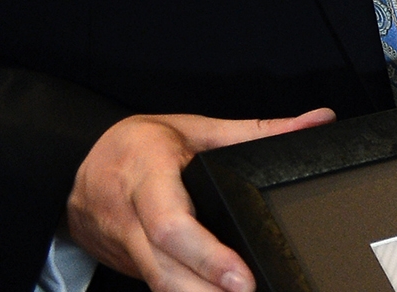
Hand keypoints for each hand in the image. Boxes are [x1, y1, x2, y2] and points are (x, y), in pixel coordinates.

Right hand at [67, 108, 335, 291]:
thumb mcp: (196, 128)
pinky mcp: (122, 263)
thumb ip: (259, 129)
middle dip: (206, 289)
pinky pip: (152, 284)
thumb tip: (319, 120)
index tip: (242, 277)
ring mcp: (120, 245)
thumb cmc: (139, 144)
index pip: (171, 223)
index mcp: (147, 173)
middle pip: (163, 265)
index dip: (206, 255)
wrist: (77, 163)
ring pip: (156, 283)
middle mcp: (128, 215)